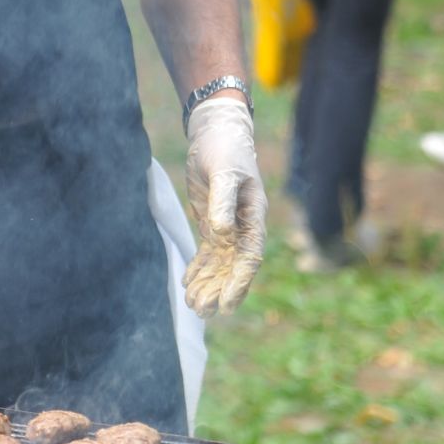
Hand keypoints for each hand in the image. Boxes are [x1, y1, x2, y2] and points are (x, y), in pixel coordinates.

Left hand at [182, 97, 264, 316]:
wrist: (216, 131)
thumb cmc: (226, 150)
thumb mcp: (225, 173)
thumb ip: (224, 202)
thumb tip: (223, 234)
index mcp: (254, 218)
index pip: (249, 259)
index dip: (238, 284)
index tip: (226, 306)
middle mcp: (243, 227)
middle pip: (233, 267)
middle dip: (218, 291)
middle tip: (201, 312)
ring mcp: (228, 226)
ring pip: (219, 264)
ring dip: (208, 285)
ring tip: (193, 306)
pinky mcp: (212, 221)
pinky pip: (208, 252)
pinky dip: (199, 268)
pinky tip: (188, 284)